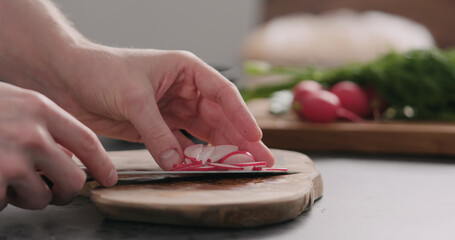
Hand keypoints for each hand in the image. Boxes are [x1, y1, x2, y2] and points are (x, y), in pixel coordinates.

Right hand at [0, 82, 116, 209]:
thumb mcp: (14, 103)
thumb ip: (43, 124)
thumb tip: (69, 153)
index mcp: (40, 109)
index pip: (87, 141)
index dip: (102, 164)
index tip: (109, 178)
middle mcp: (32, 134)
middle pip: (74, 179)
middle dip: (64, 190)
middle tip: (51, 188)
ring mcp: (11, 160)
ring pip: (42, 198)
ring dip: (26, 196)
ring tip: (3, 175)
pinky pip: (7, 204)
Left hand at [50, 46, 274, 169]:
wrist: (68, 79)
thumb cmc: (102, 70)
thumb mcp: (134, 98)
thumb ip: (157, 133)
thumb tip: (177, 162)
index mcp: (186, 71)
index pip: (223, 94)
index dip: (241, 116)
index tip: (255, 137)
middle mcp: (184, 90)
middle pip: (220, 117)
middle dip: (240, 138)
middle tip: (261, 159)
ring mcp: (172, 109)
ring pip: (205, 132)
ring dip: (222, 150)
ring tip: (242, 166)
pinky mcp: (158, 127)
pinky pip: (183, 144)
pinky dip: (194, 157)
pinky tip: (207, 167)